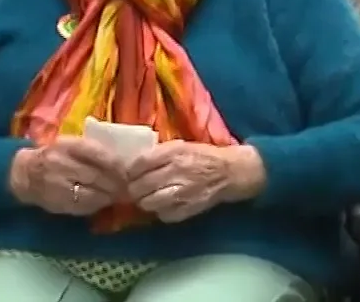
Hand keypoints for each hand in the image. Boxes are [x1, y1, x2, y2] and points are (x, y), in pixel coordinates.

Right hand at [10, 137, 128, 215]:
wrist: (25, 173)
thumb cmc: (53, 156)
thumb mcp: (70, 146)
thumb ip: (92, 152)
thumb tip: (123, 166)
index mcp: (67, 145)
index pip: (97, 153)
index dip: (116, 165)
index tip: (127, 172)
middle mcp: (61, 162)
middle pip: (97, 176)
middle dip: (116, 184)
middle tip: (128, 188)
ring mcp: (58, 183)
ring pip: (92, 193)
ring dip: (109, 197)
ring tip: (117, 196)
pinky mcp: (58, 201)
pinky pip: (84, 206)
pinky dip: (97, 205)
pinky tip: (102, 202)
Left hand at [125, 142, 263, 222]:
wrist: (231, 172)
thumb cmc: (203, 156)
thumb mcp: (180, 145)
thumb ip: (159, 153)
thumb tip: (135, 163)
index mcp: (173, 153)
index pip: (139, 164)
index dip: (130, 171)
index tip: (128, 174)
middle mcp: (176, 172)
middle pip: (141, 186)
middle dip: (133, 189)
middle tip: (135, 189)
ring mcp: (183, 192)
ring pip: (150, 203)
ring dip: (145, 202)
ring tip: (147, 199)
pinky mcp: (190, 208)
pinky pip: (165, 215)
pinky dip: (161, 212)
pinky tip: (163, 206)